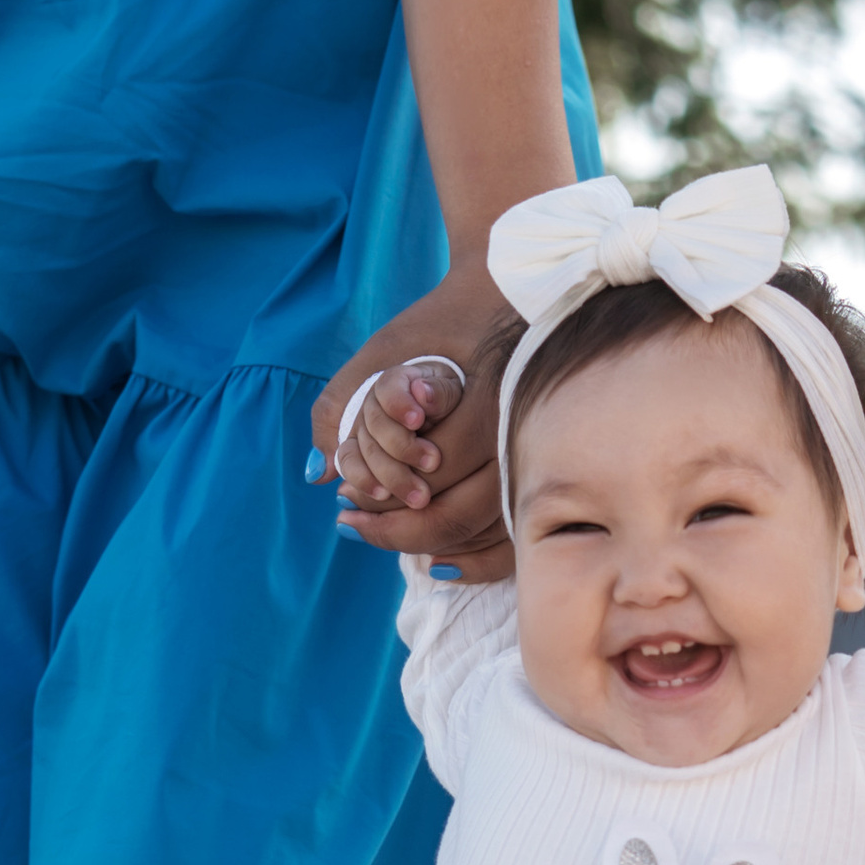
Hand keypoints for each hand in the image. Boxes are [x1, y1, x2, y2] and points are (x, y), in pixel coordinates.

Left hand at [314, 271, 516, 571]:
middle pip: (457, 516)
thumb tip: (319, 475)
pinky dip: (474, 561)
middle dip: (397, 530)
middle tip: (353, 524)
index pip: (429, 476)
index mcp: (486, 403)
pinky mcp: (546, 481)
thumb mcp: (383, 353)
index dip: (379, 498)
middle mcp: (520, 439)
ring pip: (488, 540)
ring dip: (432, 549)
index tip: (342, 501)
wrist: (506, 302)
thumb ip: (341, 406)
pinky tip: (440, 562)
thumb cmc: (438, 326)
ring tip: (387, 537)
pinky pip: (513, 544)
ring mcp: (541, 463)